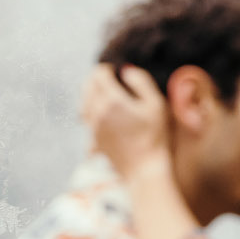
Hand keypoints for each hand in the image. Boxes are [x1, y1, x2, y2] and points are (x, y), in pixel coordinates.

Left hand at [82, 64, 170, 181]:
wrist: (144, 169)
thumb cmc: (155, 136)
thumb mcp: (156, 104)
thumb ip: (141, 81)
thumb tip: (125, 71)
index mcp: (113, 99)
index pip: (99, 73)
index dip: (107, 69)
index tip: (116, 72)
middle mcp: (97, 111)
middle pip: (87, 85)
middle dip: (96, 79)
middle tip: (109, 80)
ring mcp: (93, 126)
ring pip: (83, 101)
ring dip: (92, 94)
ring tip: (105, 95)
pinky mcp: (94, 138)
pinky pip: (86, 117)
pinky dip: (91, 110)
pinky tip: (103, 113)